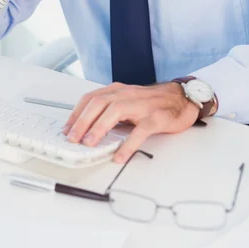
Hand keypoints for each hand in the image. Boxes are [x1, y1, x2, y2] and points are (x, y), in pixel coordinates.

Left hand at [63, 82, 199, 163]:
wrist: (181, 98)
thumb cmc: (152, 102)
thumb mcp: (127, 102)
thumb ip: (110, 111)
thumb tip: (88, 129)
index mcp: (118, 91)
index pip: (91, 98)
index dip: (76, 113)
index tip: (67, 128)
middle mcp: (127, 95)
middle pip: (98, 103)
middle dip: (82, 121)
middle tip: (72, 138)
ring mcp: (142, 105)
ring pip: (115, 111)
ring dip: (99, 128)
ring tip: (90, 144)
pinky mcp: (156, 118)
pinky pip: (140, 131)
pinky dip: (128, 144)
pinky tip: (120, 155)